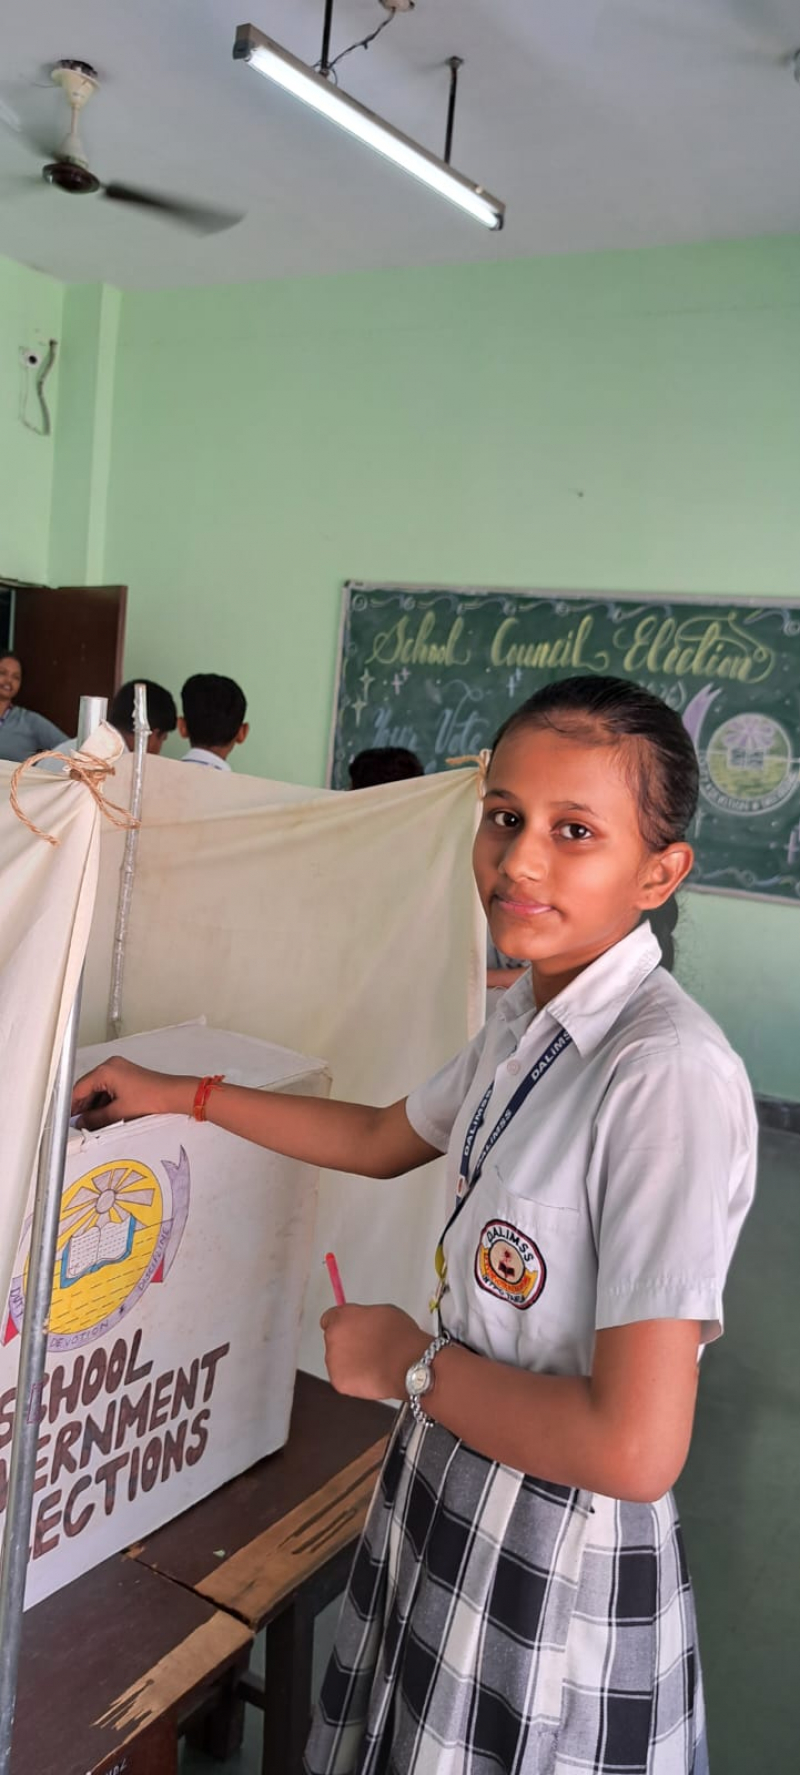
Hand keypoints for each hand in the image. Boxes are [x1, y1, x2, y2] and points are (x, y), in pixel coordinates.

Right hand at [71, 1057, 197, 1129]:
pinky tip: (105, 1115)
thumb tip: (83, 1122)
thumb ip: (95, 1118)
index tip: (69, 1117)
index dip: (72, 1106)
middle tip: (80, 1123)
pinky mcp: (126, 1076)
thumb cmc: (151, 1097)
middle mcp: (111, 1066)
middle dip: (84, 1106)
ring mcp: (119, 1069)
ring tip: (93, 1122)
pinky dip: (105, 1101)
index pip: (79, 1088)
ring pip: (98, 1089)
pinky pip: (108, 1088)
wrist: (172, 1095)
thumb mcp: (118, 1112)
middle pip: (88, 1088)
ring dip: (94, 1105)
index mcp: (106, 1070)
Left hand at [320, 1304, 427, 1401]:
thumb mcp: (383, 1312)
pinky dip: (354, 1379)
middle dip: (348, 1344)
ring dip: (351, 1362)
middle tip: (367, 1348)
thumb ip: (364, 1317)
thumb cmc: (400, 1339)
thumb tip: (363, 1322)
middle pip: (335, 1341)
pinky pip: (344, 1379)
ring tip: (373, 1363)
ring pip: (339, 1361)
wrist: (408, 1365)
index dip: (342, 1325)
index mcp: (342, 1317)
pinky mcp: (339, 1381)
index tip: (348, 1329)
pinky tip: (371, 1375)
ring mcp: (334, 1361)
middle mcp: (333, 1337)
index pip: (329, 1319)